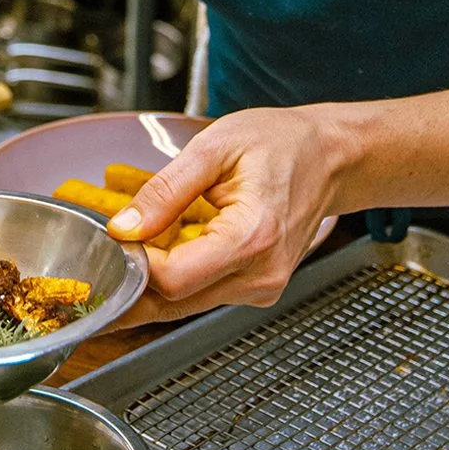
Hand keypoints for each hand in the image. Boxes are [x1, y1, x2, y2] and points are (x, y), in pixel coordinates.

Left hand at [105, 107, 342, 327]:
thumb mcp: (215, 147)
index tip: (118, 235)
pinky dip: (180, 277)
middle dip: (135, 277)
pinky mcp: (258, 291)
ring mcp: (262, 288)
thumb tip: (123, 228)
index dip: (133, 262)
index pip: (171, 279)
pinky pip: (201, 296)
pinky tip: (180, 247)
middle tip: (118, 243)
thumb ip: (165, 190)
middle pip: (171, 302)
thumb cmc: (283, 144)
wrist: (330, 157)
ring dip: (156, 279)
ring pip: (181, 305)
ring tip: (155, 237)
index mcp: (253, 237)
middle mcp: (261, 275)